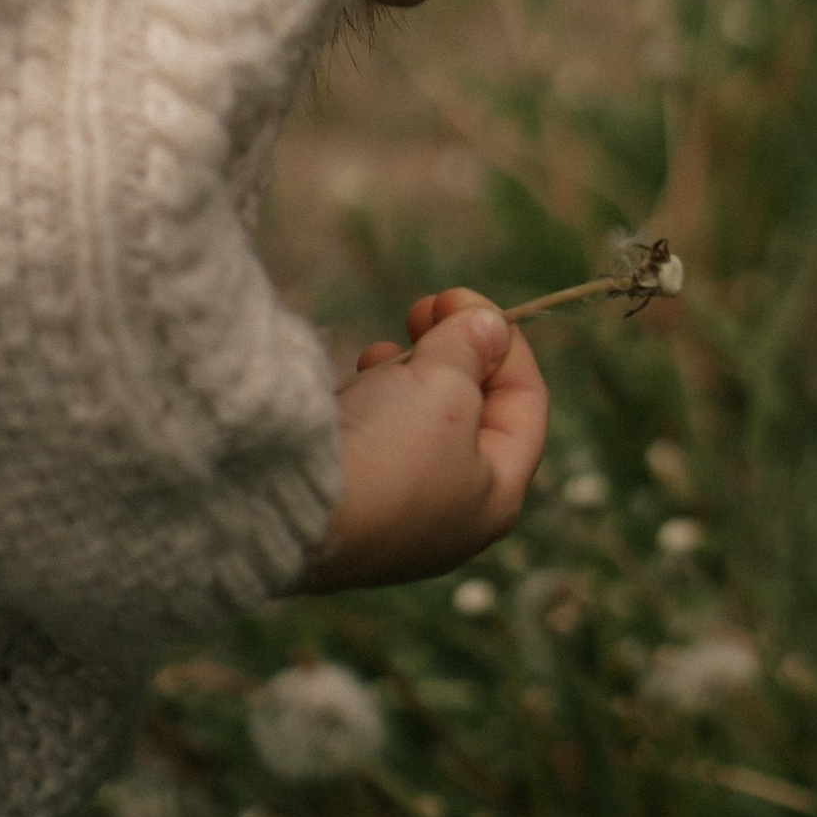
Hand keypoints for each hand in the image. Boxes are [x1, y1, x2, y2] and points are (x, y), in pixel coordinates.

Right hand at [302, 286, 547, 591]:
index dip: (503, 339)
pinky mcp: (354, 508)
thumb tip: (490, 327)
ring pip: (423, 424)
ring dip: (411, 375)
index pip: (526, 402)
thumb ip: (473, 346)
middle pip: (474, 412)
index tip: (459, 299)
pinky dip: (376, 404)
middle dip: (454, 351)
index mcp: (497, 497)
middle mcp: (454, 517)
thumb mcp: (446, 382)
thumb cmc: (388, 451)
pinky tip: (358, 380)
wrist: (290, 509)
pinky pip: (380, 442)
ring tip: (382, 350)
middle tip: (422, 310)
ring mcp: (401, 518)